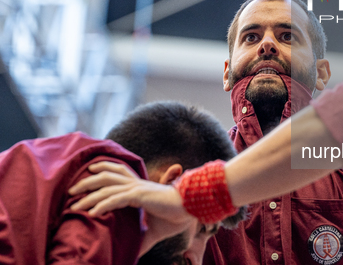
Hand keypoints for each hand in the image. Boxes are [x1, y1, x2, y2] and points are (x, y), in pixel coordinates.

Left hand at [69, 161, 194, 254]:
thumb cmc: (176, 215)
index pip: (118, 171)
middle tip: (71, 189)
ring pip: (106, 186)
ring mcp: (137, 188)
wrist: (190, 208)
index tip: (88, 172)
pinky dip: (102, 205)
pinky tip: (91, 213)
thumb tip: (134, 254)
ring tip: (74, 204)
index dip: (103, 169)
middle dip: (87, 180)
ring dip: (88, 195)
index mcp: (139, 186)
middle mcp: (136, 184)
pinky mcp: (139, 196)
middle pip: (106, 176)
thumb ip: (143, 239)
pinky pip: (116, 199)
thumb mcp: (154, 229)